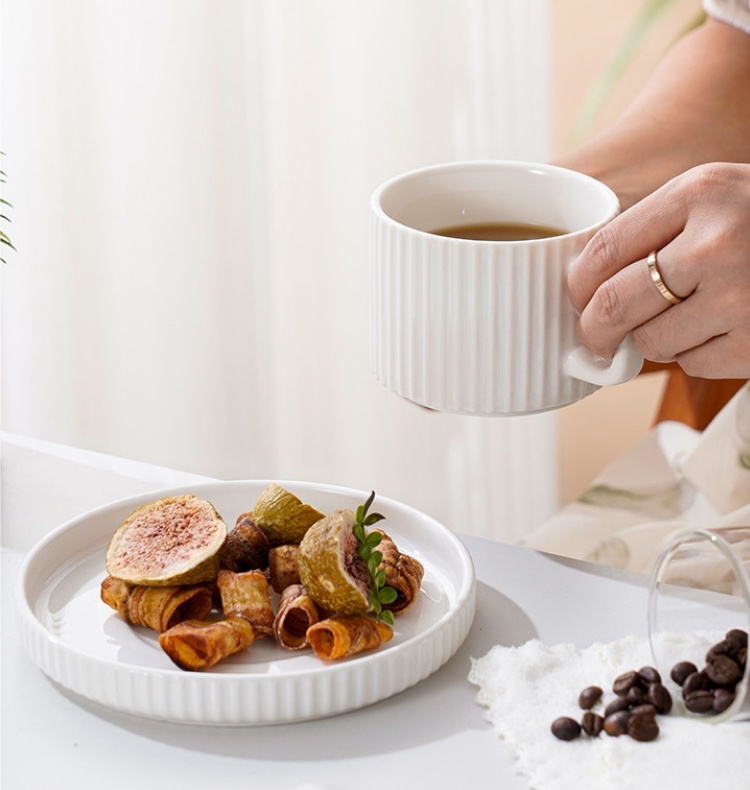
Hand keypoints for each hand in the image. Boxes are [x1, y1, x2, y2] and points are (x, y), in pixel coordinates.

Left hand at [568, 162, 749, 379]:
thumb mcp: (714, 197)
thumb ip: (654, 230)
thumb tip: (582, 289)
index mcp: (701, 193)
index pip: (604, 249)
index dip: (577, 285)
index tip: (576, 299)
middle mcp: (718, 244)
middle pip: (616, 303)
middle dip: (593, 329)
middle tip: (593, 339)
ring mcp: (741, 297)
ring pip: (651, 342)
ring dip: (652, 340)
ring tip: (685, 317)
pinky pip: (691, 364)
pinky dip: (694, 355)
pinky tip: (721, 328)